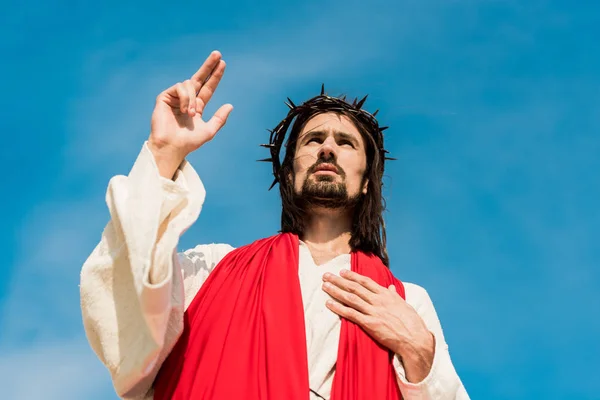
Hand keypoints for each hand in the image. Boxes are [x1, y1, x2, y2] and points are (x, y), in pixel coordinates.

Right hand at [148, 50, 232, 177]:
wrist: (172, 147)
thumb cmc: (189, 142)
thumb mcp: (209, 130)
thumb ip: (220, 118)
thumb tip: (230, 105)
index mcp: (197, 106)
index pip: (208, 88)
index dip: (215, 76)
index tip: (223, 64)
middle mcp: (186, 100)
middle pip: (199, 78)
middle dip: (208, 65)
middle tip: (218, 54)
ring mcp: (175, 97)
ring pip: (190, 84)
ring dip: (193, 99)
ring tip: (191, 114)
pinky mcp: (165, 97)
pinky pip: (180, 88)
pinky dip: (185, 98)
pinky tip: (184, 111)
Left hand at [322, 269, 434, 382]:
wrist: (415, 339)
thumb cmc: (411, 323)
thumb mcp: (404, 305)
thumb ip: (394, 296)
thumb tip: (391, 288)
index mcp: (386, 294)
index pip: (366, 282)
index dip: (352, 276)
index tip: (342, 271)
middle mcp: (378, 300)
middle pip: (355, 288)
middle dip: (339, 280)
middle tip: (326, 275)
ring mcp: (373, 311)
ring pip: (350, 298)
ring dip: (336, 291)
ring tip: (324, 286)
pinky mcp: (370, 324)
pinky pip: (351, 314)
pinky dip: (338, 308)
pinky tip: (329, 304)